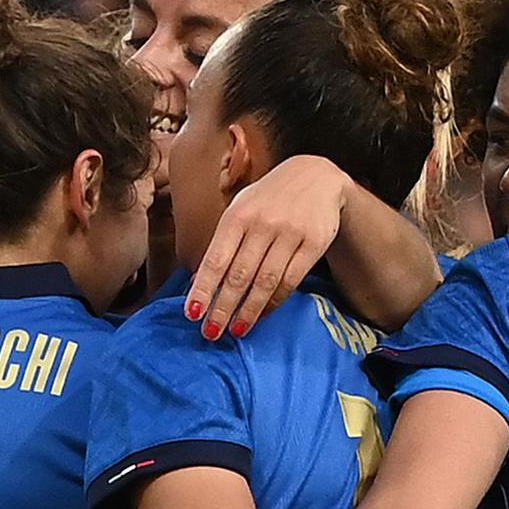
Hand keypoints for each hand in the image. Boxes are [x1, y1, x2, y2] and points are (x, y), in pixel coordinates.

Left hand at [186, 156, 350, 338]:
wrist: (316, 176)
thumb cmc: (268, 199)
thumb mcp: (241, 208)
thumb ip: (224, 242)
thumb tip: (200, 282)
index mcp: (237, 215)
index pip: (216, 260)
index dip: (203, 289)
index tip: (192, 314)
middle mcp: (262, 223)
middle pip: (238, 276)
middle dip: (222, 308)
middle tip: (212, 333)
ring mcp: (289, 233)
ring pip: (265, 282)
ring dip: (249, 310)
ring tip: (237, 330)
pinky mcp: (313, 243)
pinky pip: (291, 280)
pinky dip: (275, 301)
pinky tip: (263, 314)